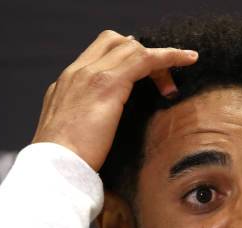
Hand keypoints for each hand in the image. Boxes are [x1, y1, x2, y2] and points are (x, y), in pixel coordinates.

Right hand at [32, 30, 197, 170]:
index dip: (124, 57)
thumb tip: (106, 127)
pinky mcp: (107, 84)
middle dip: (141, 54)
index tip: (144, 74)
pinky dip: (168, 56)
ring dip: (159, 58)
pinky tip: (187, 60)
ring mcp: (89, 75)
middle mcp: (75, 73)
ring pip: (131, 47)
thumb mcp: (73, 138)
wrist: (53, 169)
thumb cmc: (66, 165)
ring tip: (178, 75)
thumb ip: (86, 124)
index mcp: (65, 85)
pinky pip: (144, 59)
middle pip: (114, 42)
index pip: (98, 54)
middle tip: (161, 81)